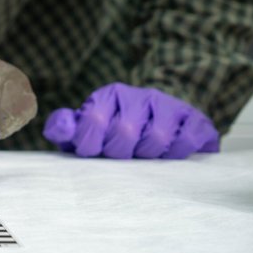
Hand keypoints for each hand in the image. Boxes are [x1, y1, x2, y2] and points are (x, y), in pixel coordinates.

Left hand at [42, 82, 219, 158]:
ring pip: (158, 138)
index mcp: (109, 95)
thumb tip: (59, 129)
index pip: (94, 121)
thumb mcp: (86, 125)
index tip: (94, 153)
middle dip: (119, 153)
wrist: (159, 112)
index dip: (91, 145)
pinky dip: (180, 153)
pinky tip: (170, 156)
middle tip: (122, 156)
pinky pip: (190, 139)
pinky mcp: (194, 118)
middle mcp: (139, 96)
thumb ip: (66, 128)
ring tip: (144, 157)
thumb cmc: (116, 127)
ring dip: (148, 156)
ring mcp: (169, 105)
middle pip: (125, 132)